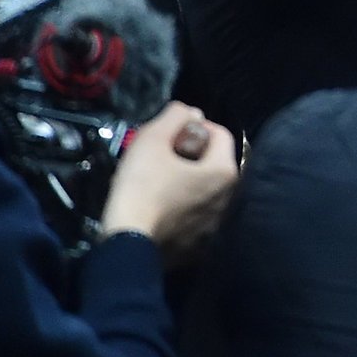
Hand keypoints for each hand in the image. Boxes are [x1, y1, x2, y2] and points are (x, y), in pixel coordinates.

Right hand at [98, 103, 236, 259]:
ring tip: (155, 180)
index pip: (218, 134)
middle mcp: (230, 196)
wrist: (126, 244)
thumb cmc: (141, 188)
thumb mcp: (152, 140)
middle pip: (212, 160)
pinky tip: (159, 204)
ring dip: (184, 178)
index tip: (169, 135)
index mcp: (226, 171)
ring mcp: (217, 221)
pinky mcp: (201, 241)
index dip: (193, 127)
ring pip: (203, 186)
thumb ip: (175, 117)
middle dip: (188, 152)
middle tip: (159, 156)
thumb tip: (191, 112)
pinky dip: (182, 202)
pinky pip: (195, 210)